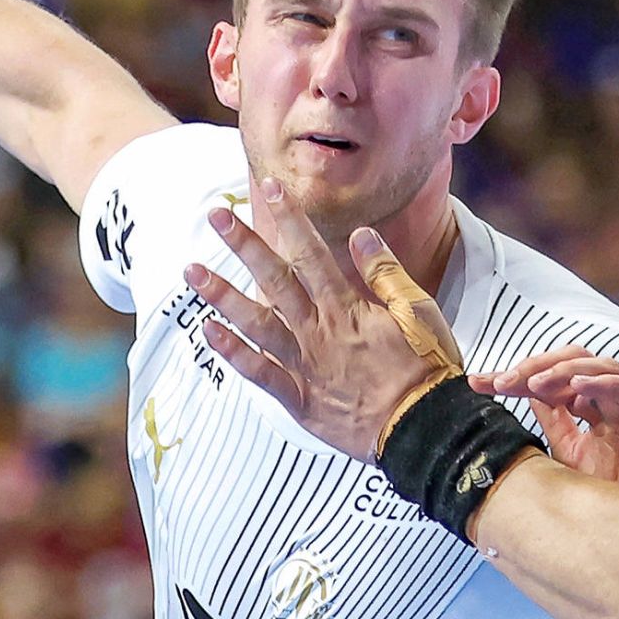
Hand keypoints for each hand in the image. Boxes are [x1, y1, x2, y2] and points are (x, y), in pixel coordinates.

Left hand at [185, 181, 463, 459]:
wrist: (423, 429)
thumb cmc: (427, 370)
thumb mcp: (418, 311)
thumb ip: (385, 273)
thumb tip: (361, 234)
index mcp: (348, 309)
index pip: (312, 254)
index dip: (291, 219)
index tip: (272, 189)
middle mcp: (319, 332)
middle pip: (275, 280)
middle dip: (244, 245)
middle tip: (215, 216)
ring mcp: (305, 366)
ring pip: (256, 324)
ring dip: (222, 296)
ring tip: (192, 271)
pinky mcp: (301, 400)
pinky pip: (260, 374)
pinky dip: (233, 354)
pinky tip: (209, 332)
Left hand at [478, 348, 618, 503]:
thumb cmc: (614, 504)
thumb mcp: (569, 460)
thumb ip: (552, 427)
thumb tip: (519, 399)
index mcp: (594, 412)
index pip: (553, 380)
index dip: (516, 378)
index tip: (479, 383)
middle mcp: (616, 406)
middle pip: (577, 363)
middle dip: (537, 366)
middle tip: (503, 380)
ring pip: (606, 367)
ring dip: (566, 370)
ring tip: (533, 383)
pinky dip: (608, 384)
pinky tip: (578, 387)